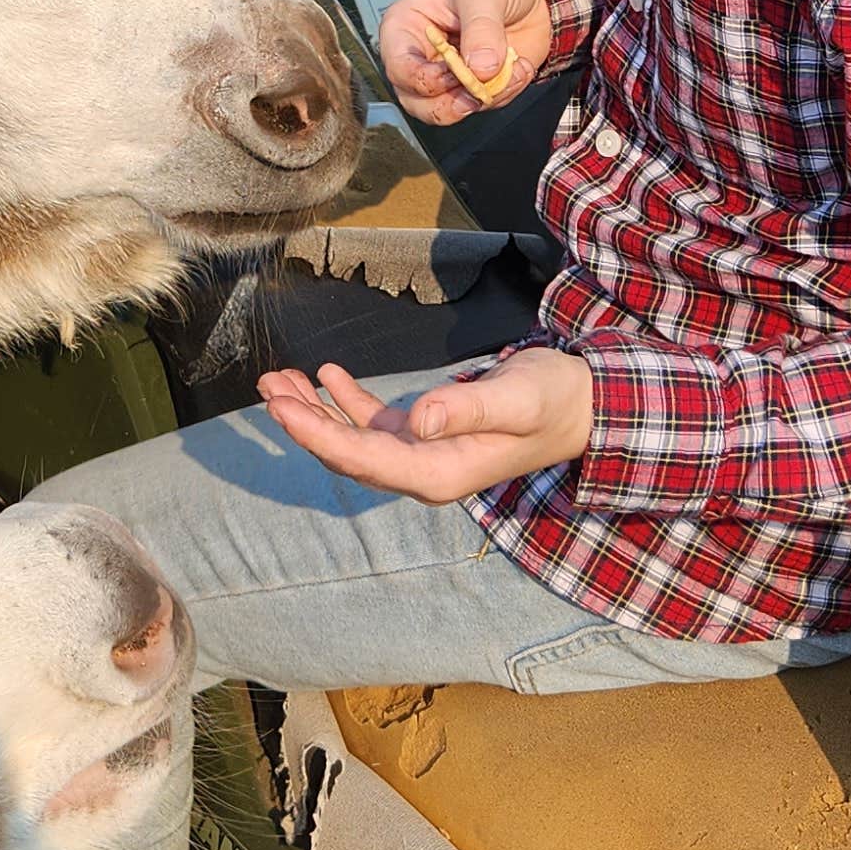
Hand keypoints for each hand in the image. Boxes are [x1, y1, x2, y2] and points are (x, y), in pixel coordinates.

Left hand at [258, 347, 592, 504]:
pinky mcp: (427, 435)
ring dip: (316, 411)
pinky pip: (374, 424)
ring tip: (279, 380)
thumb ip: (467, 409)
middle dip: (303, 423)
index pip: (364, 459)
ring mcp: (423, 455)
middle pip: (348, 454)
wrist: (582, 406)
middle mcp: (425, 472)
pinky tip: (326, 376)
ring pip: (354, 439)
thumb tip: (420, 420)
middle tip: (268, 386)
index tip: (282, 410)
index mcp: (440, 473)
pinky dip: (345, 401)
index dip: (317, 436)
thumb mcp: (517, 399)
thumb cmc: (553, 400)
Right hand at [380, 0, 551, 123]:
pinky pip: (485, 105)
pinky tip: (518, 67)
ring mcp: (451, 73)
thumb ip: (481, 27)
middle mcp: (423, 55)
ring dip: (486, 97)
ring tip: (510, 69)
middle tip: (478, 88)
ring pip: (451, 110)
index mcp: (406, 27)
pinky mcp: (478, 83)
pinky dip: (506, 92)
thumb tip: (480, 68)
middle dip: (451, 103)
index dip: (424, 79)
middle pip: (417, 102)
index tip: (453, 72)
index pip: (399, 68)